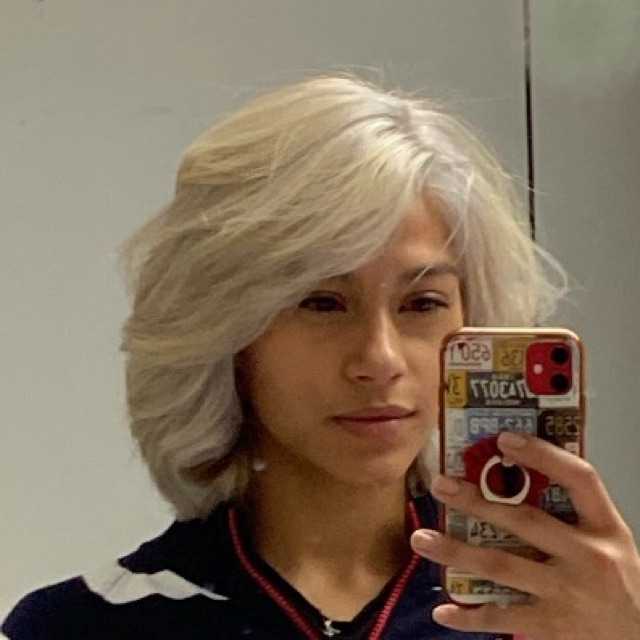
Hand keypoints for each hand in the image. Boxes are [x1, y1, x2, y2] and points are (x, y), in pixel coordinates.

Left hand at [410, 432, 639, 639]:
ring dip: (456, 552)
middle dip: (477, 502)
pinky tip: (443, 610)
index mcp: (606, 529)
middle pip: (525, 521)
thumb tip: (519, 473)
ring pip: (502, 567)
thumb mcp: (611, 542)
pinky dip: (470, 616)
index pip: (580, 479)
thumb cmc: (619, 583)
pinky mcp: (553, 628)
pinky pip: (503, 618)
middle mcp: (588, 558)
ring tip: (421, 539)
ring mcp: (569, 594)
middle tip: (440, 484)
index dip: (542, 455)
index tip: (504, 439)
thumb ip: (575, 515)